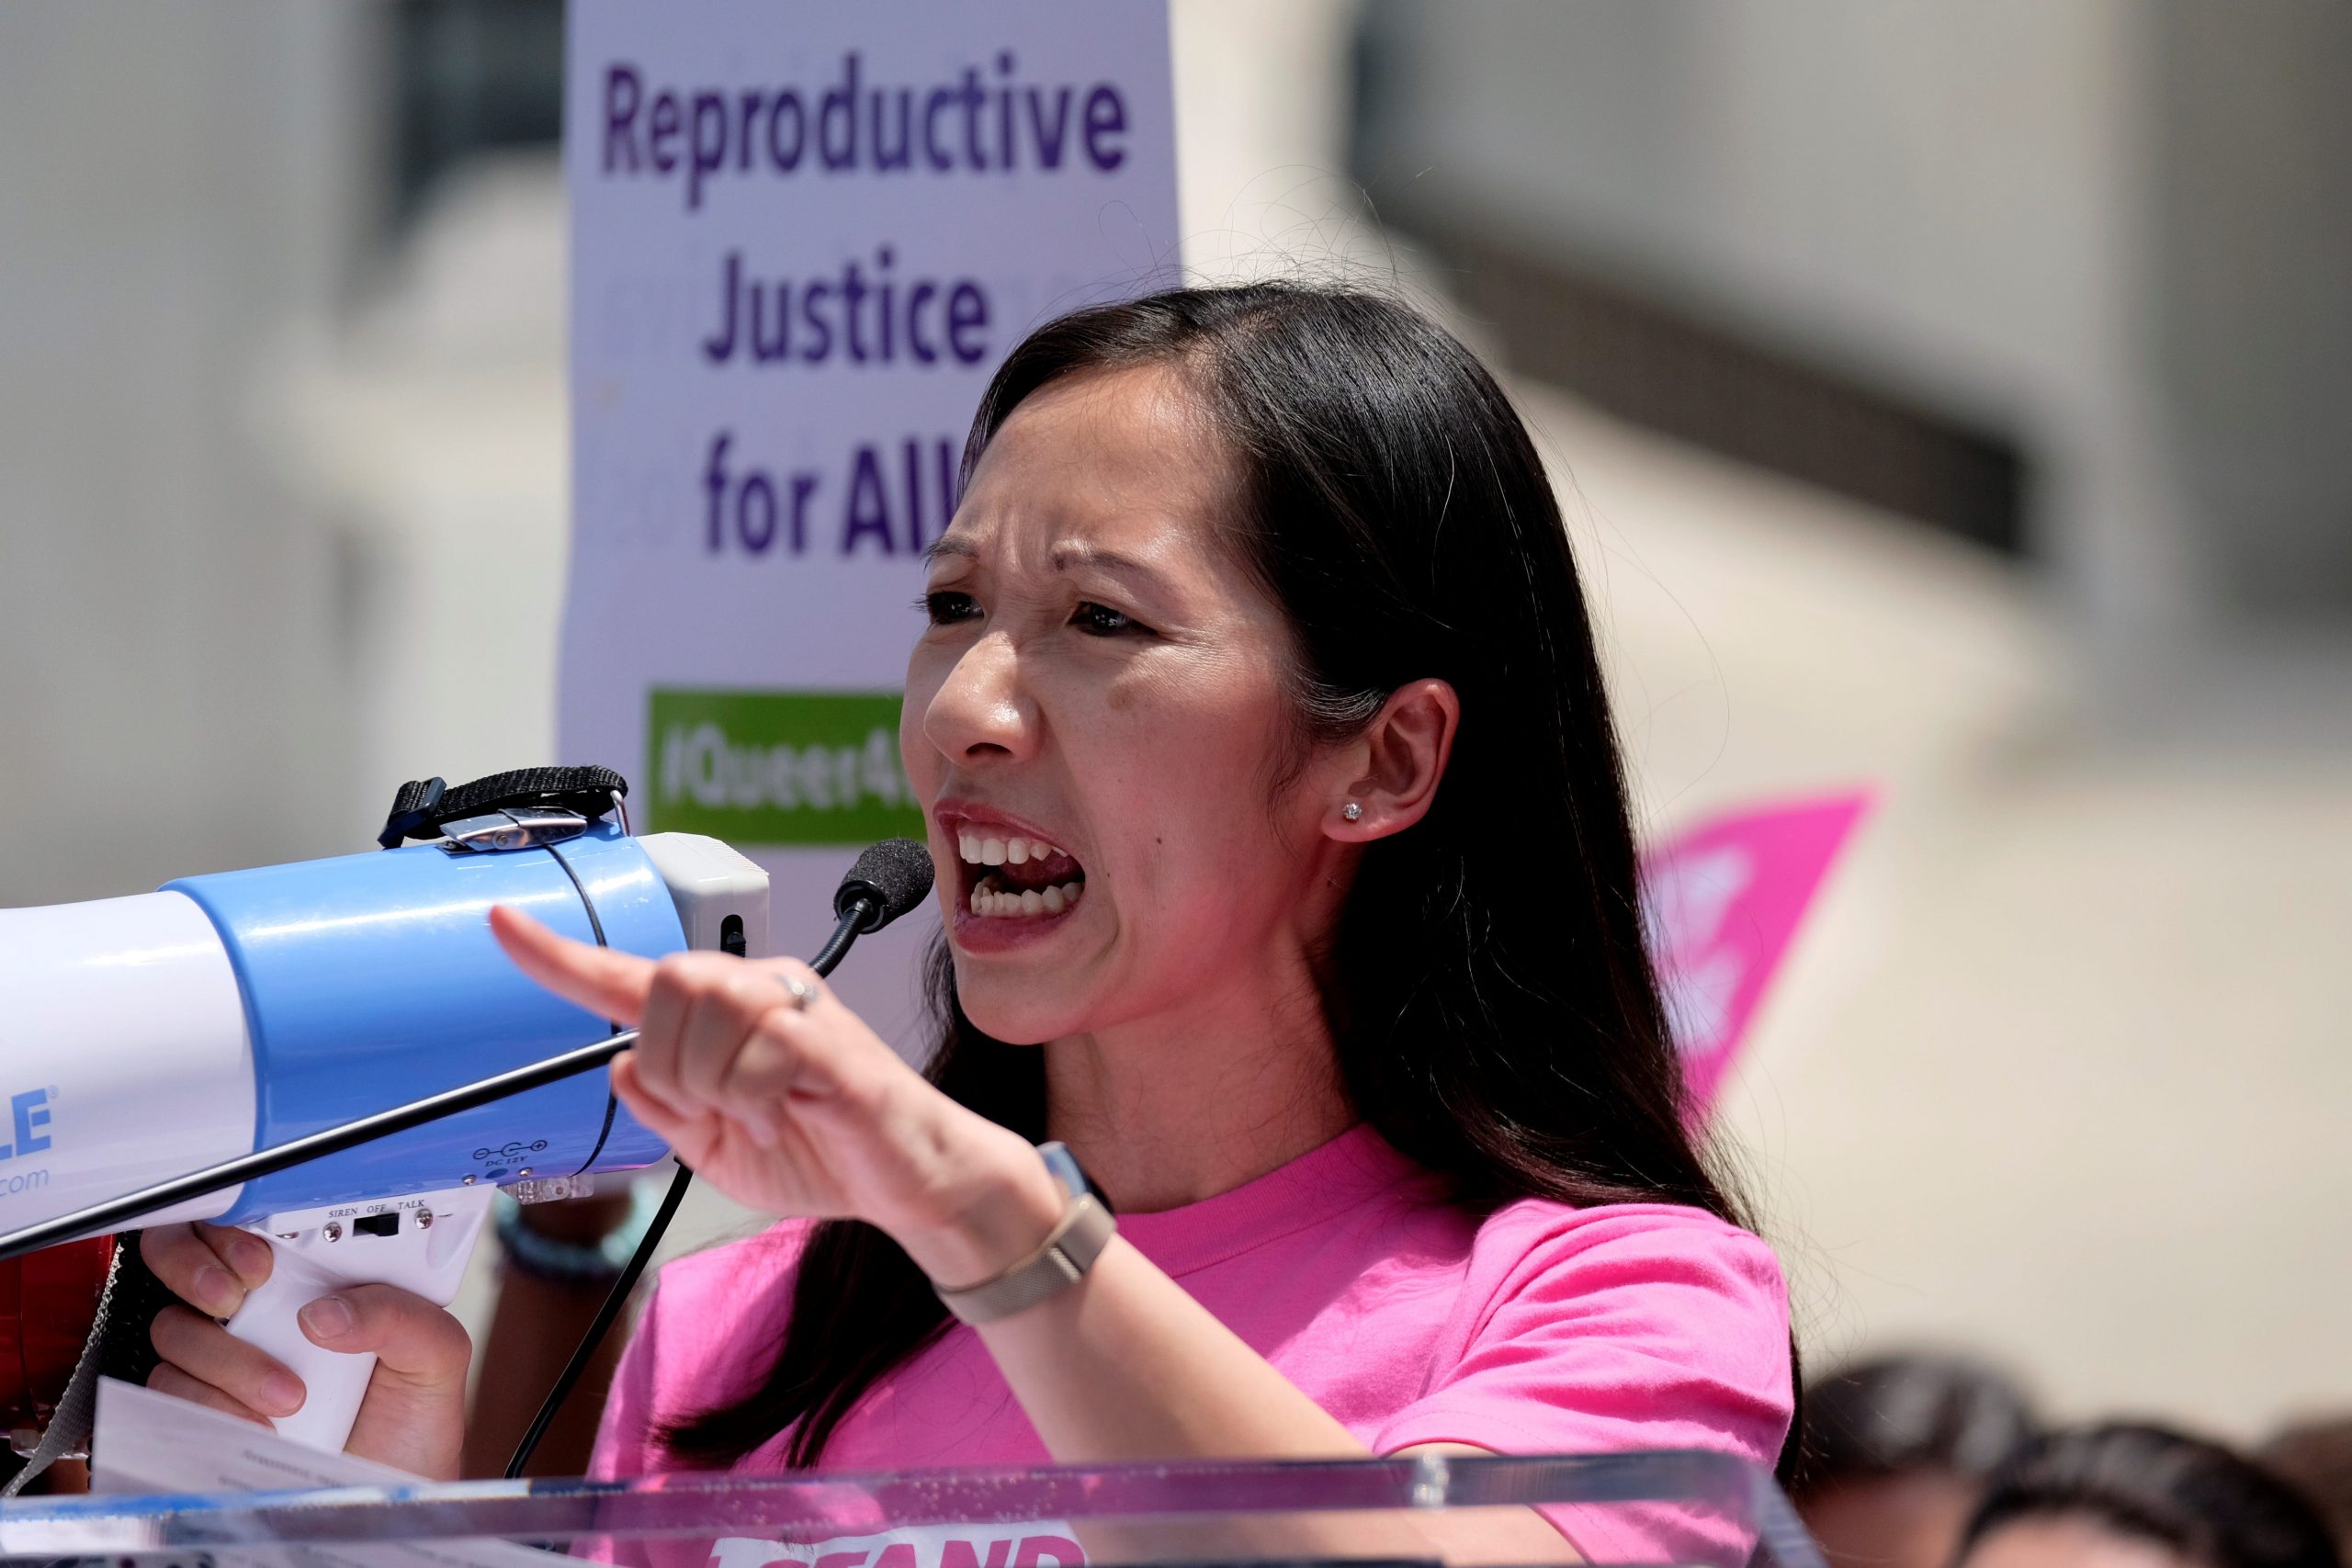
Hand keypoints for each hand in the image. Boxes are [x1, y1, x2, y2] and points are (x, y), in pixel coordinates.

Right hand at [139, 1221, 470, 1479]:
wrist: (390, 1495)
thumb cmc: (412, 1428)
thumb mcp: (436, 1357)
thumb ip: (402, 1315)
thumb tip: (326, 1312)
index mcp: (317, 1284)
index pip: (252, 1226)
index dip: (237, 1228)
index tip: (261, 1260)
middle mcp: (262, 1316)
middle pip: (183, 1259)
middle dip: (196, 1267)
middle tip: (236, 1296)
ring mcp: (225, 1364)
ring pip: (177, 1330)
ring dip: (227, 1359)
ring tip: (289, 1394)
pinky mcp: (202, 1413)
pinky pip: (170, 1392)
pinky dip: (212, 1405)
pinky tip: (261, 1422)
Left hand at [489, 907, 1063, 1285]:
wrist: (910, 1184)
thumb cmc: (825, 1153)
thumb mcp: (716, 1149)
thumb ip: (663, 1108)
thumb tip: (620, 1063)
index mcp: (725, 1015)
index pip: (628, 976)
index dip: (557, 954)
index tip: (500, 922)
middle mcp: (759, 992)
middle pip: (664, 982)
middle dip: (668, 1060)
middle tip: (711, 1107)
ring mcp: (796, 1009)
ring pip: (705, 1012)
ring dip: (713, 1083)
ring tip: (757, 1112)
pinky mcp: (828, 1040)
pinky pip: (758, 1049)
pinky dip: (755, 1096)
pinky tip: (785, 1113)